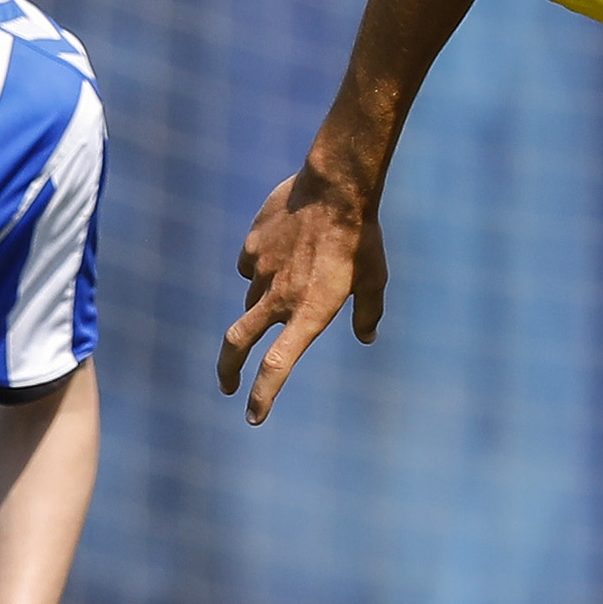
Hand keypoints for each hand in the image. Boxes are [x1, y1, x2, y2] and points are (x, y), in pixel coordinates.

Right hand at [222, 165, 386, 423]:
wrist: (336, 187)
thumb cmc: (362, 238)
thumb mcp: (375, 280)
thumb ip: (368, 313)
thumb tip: (366, 336)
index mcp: (308, 313)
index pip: (277, 365)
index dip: (263, 395)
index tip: (253, 416)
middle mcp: (278, 298)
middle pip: (237, 343)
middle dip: (228, 370)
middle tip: (227, 385)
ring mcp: (260, 270)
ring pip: (250, 299)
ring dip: (260, 306)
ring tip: (289, 283)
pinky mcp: (251, 245)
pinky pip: (249, 265)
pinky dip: (259, 268)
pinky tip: (280, 251)